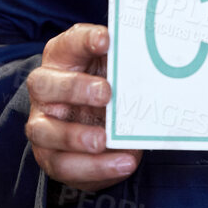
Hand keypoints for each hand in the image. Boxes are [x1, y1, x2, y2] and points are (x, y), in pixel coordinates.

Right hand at [25, 23, 140, 191]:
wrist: (96, 122)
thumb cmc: (108, 84)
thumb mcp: (117, 68)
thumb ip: (128, 60)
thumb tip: (163, 55)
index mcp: (63, 59)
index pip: (68, 43)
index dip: (84, 40)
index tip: (106, 40)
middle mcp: (45, 91)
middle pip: (44, 85)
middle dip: (74, 88)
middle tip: (106, 94)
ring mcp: (44, 125)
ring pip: (45, 131)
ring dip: (75, 137)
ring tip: (103, 141)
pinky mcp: (52, 156)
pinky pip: (65, 166)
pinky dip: (95, 167)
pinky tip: (122, 163)